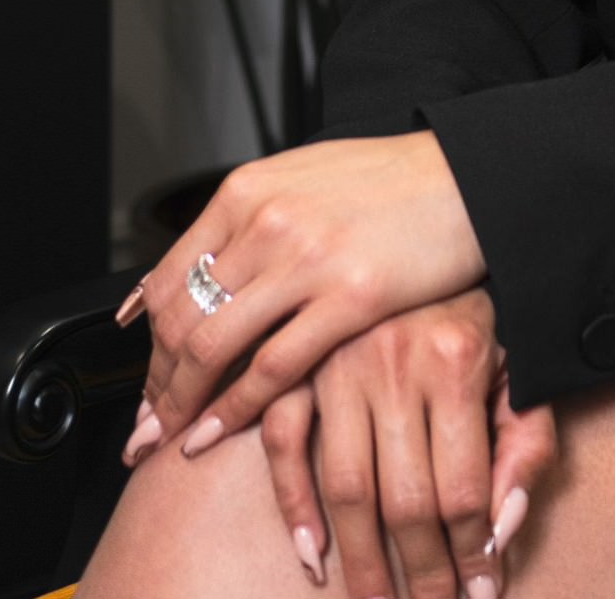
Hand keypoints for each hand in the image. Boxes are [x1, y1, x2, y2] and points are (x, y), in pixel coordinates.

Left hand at [120, 133, 486, 457]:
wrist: (467, 175)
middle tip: (148, 426)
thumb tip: (180, 277)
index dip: (148, 343)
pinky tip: (215, 435)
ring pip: (212, 349)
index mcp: (249, 190)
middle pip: (181, 320)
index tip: (149, 381)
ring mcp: (307, 260)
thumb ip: (241, 223)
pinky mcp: (350, 299)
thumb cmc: (388, 182)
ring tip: (171, 439)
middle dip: (157, 385)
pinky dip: (231, 410)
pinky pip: (270, 369)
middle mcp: (268, 221)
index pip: (170, 279)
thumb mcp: (299, 180)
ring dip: (181, 405)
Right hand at [258, 289, 559, 597]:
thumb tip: (500, 531)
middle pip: (404, 501)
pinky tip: (310, 552)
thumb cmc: (482, 307)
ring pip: (346, 486)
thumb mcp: (522, 365)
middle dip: (417, 575)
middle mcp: (395, 364)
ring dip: (357, 560)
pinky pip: (285, 442)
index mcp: (457, 362)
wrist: (437, 223)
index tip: (479, 596)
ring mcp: (340, 362)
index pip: (463, 490)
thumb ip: (525, 444)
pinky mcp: (301, 360)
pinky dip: (292, 502)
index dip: (470, 555)